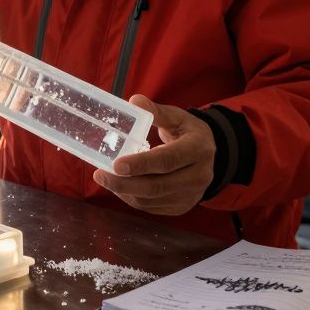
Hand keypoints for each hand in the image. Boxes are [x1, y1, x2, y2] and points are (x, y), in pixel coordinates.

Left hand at [92, 94, 215, 215]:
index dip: (141, 164)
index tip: (116, 164)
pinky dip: (132, 198)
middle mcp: (199, 176)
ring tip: (105, 179)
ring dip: (125, 192)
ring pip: (152, 199)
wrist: (209, 155)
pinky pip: (152, 207)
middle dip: (125, 183)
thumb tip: (134, 102)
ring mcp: (192, 195)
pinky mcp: (182, 206)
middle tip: (100, 175)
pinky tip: (120, 186)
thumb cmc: (187, 132)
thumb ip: (155, 111)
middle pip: (158, 186)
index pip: (168, 160)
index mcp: (198, 149)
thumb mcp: (176, 117)